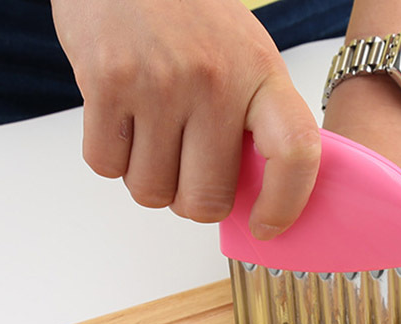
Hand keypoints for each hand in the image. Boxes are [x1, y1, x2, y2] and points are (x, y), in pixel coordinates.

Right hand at [50, 0, 320, 238]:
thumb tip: (246, 200)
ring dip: (148, 179)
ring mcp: (158, 83)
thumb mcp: (243, 56)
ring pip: (151, 192)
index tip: (265, 226)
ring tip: (150, 133)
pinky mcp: (106, 82)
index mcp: (261, 74)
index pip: (295, 153)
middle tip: (186, 170)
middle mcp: (214, 80)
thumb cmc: (188, 14)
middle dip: (192, 201)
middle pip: (206, 200)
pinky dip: (111, 156)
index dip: (285, 204)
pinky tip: (121, 118)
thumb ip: (252, 123)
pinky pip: (107, 166)